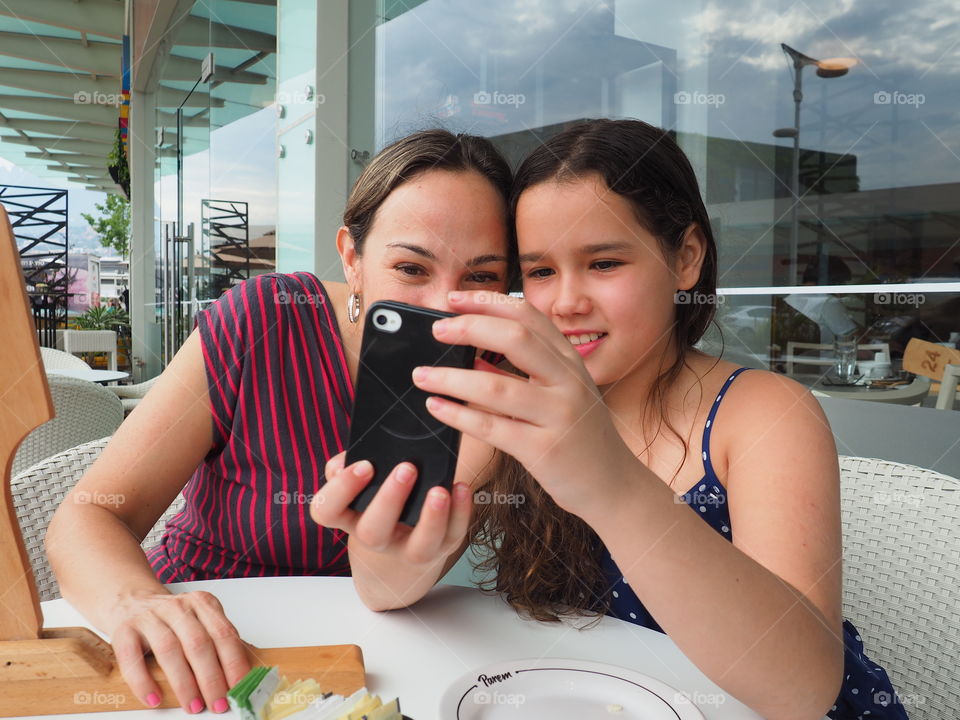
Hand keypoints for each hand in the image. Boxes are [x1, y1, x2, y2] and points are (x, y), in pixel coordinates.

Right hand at [108, 589, 250, 711]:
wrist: (131, 601)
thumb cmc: (171, 619)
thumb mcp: (199, 620)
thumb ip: (216, 641)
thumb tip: (240, 675)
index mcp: (202, 603)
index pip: (224, 633)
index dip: (233, 663)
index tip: (239, 687)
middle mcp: (177, 607)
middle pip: (198, 643)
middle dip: (211, 678)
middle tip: (218, 703)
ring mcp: (149, 617)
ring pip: (170, 650)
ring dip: (184, 683)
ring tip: (193, 705)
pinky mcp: (124, 630)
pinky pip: (132, 659)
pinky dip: (144, 682)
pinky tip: (154, 699)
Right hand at [310, 452, 473, 566]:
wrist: (398, 550)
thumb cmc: (374, 502)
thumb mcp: (355, 487)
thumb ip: (345, 468)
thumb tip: (350, 459)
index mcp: (348, 517)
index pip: (327, 510)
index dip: (342, 489)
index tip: (365, 465)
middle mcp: (376, 538)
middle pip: (373, 531)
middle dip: (389, 499)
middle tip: (406, 469)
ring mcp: (409, 548)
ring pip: (420, 545)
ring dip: (431, 517)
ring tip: (440, 490)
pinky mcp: (440, 548)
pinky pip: (453, 535)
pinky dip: (461, 512)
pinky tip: (461, 489)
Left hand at [411, 290, 634, 517]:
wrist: (613, 485)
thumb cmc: (579, 436)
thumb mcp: (559, 394)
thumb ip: (520, 373)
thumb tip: (471, 354)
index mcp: (570, 361)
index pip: (528, 315)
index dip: (488, 302)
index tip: (454, 298)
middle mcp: (569, 381)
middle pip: (516, 338)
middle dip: (470, 328)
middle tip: (436, 330)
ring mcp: (559, 415)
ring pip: (497, 386)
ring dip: (452, 377)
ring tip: (422, 374)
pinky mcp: (545, 450)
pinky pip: (493, 428)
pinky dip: (459, 414)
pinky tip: (437, 407)